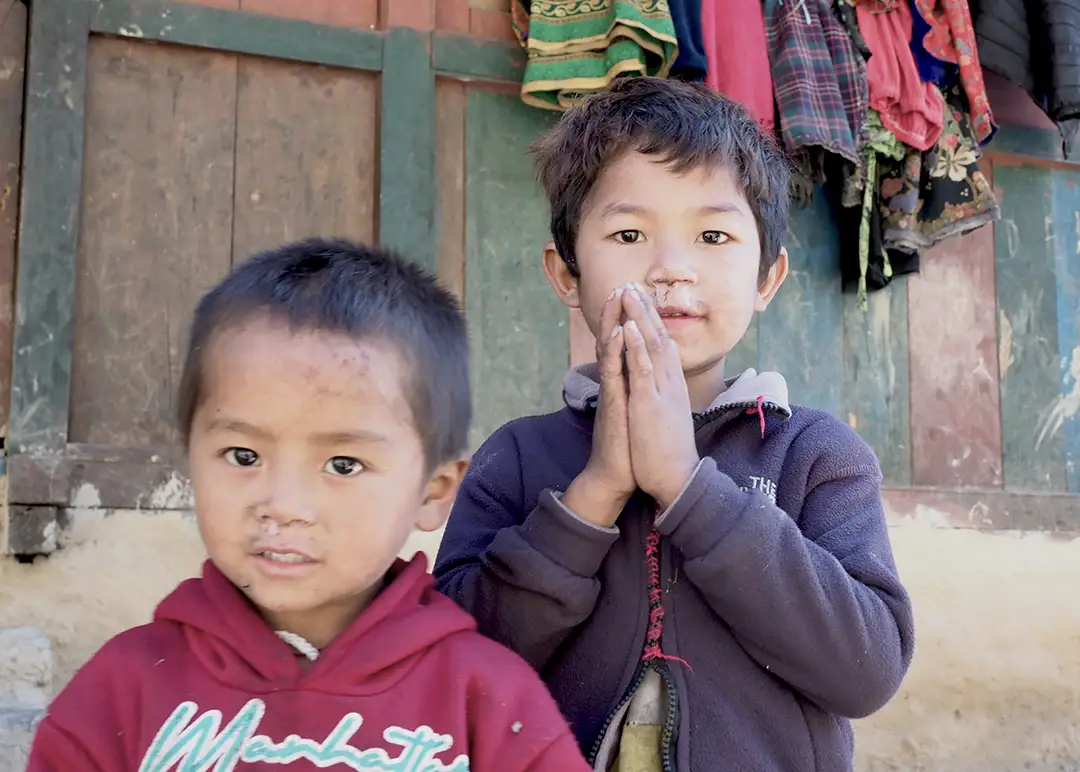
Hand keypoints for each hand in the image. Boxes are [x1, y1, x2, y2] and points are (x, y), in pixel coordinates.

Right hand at [563, 286, 634, 526]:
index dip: (630, 319)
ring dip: (612, 322)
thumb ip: (633, 389)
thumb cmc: (627, 445)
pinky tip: (616, 333)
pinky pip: (612, 375)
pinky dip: (614, 352)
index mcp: (623, 383)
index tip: (635, 294)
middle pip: (614, 339)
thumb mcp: (634, 409)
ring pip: (610, 351)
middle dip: (618, 311)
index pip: (625, 344)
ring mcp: (612, 393)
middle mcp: (615, 384)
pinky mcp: (612, 406)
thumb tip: (639, 373)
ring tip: (617, 296)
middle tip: (622, 283)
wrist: (616, 476)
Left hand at [622, 286, 699, 509]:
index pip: (665, 346)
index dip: (652, 322)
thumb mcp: (666, 418)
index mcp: (673, 387)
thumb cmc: (667, 453)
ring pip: (652, 345)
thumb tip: (660, 386)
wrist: (676, 480)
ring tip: (628, 293)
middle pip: (660, 337)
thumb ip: (664, 398)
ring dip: (639, 317)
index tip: (641, 301)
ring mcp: (661, 391)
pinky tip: (626, 327)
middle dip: (645, 310)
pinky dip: (635, 346)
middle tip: (632, 285)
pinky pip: (642, 368)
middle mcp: (670, 383)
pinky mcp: (649, 403)